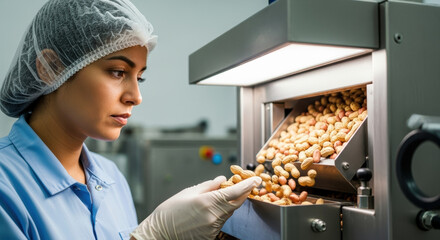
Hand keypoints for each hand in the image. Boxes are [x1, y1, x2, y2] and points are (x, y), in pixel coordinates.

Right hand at [131, 175, 261, 239]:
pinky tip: (208, 212)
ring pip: (228, 212)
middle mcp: (213, 216)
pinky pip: (221, 221)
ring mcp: (213, 228)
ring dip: (228, 204)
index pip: (235, 192)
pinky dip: (219, 214)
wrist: (159, 234)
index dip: (247, 185)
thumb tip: (222, 180)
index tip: (256, 180)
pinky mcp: (211, 236)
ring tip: (215, 199)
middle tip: (242, 185)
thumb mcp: (188, 192)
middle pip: (236, 203)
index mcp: (207, 202)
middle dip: (241, 194)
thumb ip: (209, 186)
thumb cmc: (170, 212)